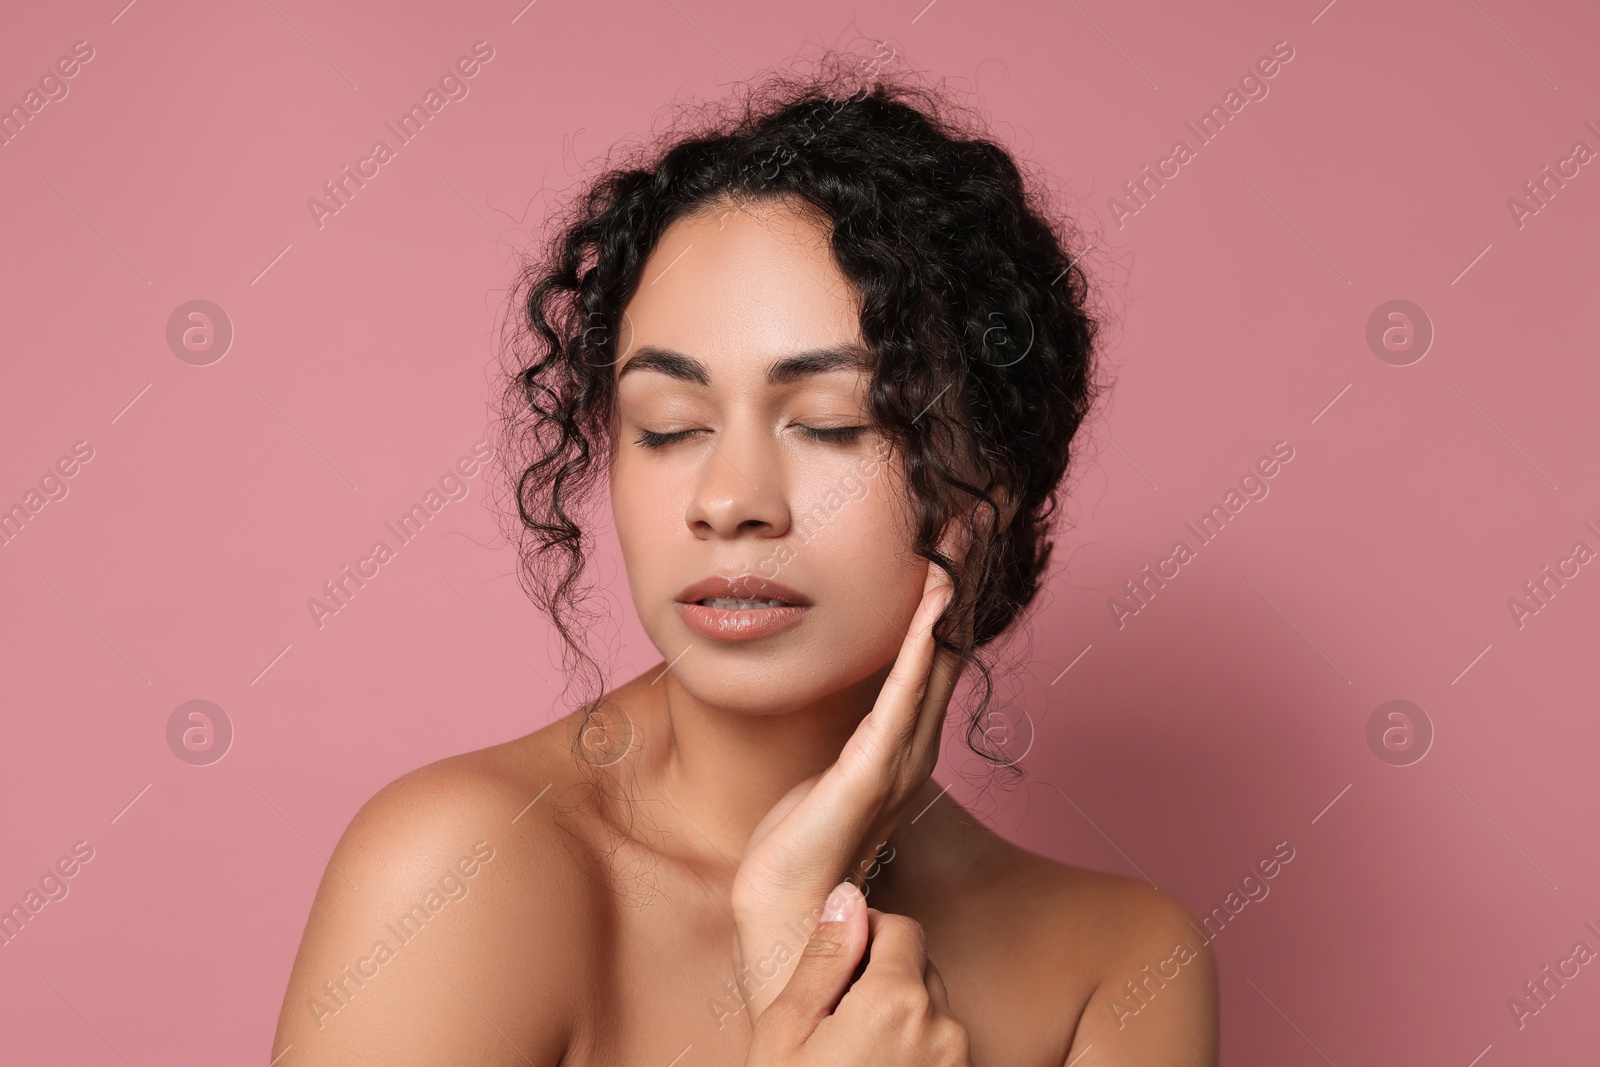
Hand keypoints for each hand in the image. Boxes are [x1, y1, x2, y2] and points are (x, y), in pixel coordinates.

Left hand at [731, 525, 978, 1018]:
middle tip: (978, 515)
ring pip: (934, 658)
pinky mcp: (874, 770)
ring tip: (961, 541)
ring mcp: (901, 756)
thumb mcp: (833, 764)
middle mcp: (917, 741)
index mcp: (906, 737)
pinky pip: (903, 694)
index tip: (957, 537)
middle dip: (962, 578)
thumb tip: (855, 695)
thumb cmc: (804, 837)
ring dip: (949, 595)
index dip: (950, 593)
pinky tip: (931, 603)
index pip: (935, 650)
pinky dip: (919, 644)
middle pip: (948, 643)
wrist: (787, 901)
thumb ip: (854, 728)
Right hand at [745, 881, 972, 1066]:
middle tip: (839, 1018)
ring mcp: (959, 1061)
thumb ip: (823, 959)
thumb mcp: (787, 1030)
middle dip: (884, 979)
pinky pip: (942, 1050)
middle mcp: (943, 1027)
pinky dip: (917, 1051)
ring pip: (933, 1013)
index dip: (864, 939)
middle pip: (920, 970)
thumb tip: (846, 898)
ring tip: (858, 1050)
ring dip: (903, 1018)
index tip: (836, 971)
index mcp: (897, 1000)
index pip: (902, 928)